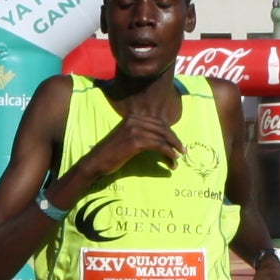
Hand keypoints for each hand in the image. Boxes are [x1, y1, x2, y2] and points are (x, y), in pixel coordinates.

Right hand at [62, 111, 183, 195]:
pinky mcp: (136, 141)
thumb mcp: (127, 138)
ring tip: (179, 158)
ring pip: (162, 136)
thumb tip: (160, 140)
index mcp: (133, 117)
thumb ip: (141, 135)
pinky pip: (158, 145)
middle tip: (182, 150)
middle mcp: (134, 120)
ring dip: (173, 148)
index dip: (170, 133)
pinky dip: (168, 153)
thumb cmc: (111, 153)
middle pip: (163, 128)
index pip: (158, 122)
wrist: (96, 161)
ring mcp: (135, 129)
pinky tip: (172, 161)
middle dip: (175, 140)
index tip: (177, 143)